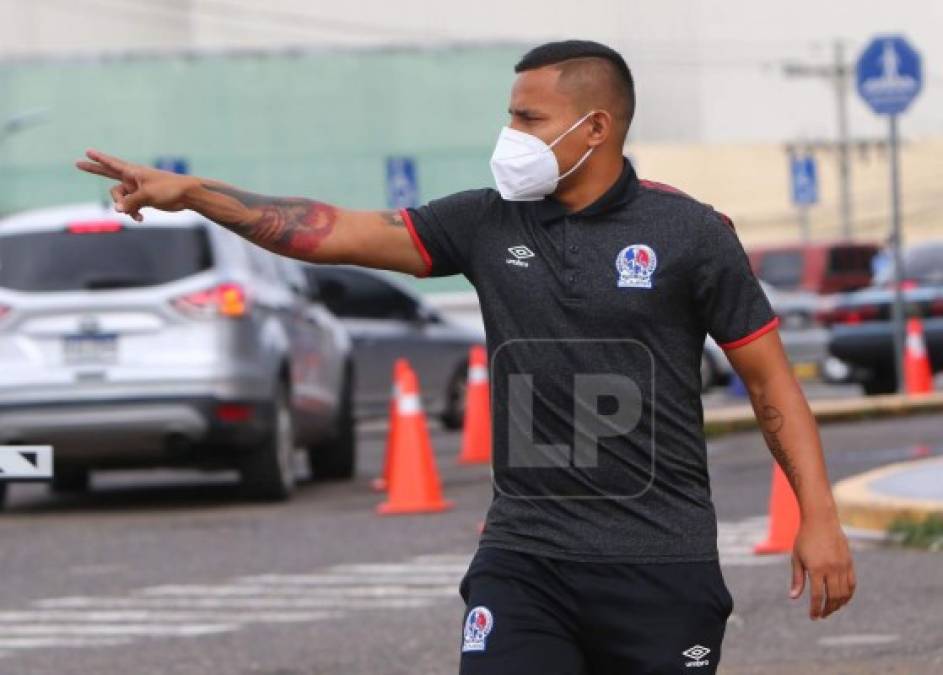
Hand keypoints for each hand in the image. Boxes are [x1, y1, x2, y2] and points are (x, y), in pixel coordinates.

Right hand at [75, 149, 198, 221]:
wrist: (187, 196)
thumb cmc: (168, 189)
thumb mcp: (146, 195)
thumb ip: (130, 202)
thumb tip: (117, 210)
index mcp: (133, 172)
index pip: (112, 164)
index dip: (99, 159)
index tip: (87, 151)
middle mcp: (133, 179)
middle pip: (108, 174)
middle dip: (94, 170)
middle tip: (78, 163)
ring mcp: (137, 189)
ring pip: (120, 199)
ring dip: (125, 207)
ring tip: (136, 213)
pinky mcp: (144, 199)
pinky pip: (130, 207)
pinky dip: (133, 213)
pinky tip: (140, 218)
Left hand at [790, 513, 855, 619]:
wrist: (821, 520)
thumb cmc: (805, 539)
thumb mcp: (797, 558)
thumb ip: (797, 579)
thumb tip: (794, 597)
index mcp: (816, 569)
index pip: (818, 596)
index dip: (816, 609)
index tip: (813, 617)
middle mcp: (832, 569)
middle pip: (833, 597)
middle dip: (828, 609)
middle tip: (822, 615)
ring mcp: (843, 566)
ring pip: (844, 593)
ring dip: (838, 604)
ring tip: (831, 609)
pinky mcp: (850, 563)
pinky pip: (852, 584)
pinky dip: (848, 595)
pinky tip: (842, 600)